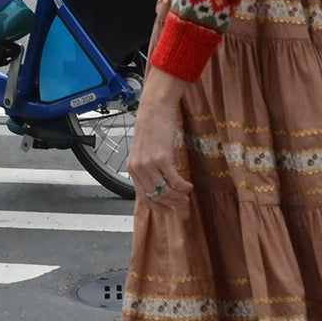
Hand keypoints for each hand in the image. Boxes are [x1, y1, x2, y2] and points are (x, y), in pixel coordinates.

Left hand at [126, 66, 193, 206]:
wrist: (154, 110)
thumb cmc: (151, 126)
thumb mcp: (144, 150)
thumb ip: (147, 167)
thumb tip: (160, 183)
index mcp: (132, 168)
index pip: (143, 197)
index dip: (157, 207)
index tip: (168, 211)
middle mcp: (138, 169)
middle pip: (154, 196)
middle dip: (170, 203)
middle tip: (182, 204)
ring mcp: (149, 164)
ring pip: (164, 191)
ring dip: (177, 197)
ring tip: (187, 195)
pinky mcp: (161, 158)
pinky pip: (173, 180)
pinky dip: (182, 186)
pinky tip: (189, 186)